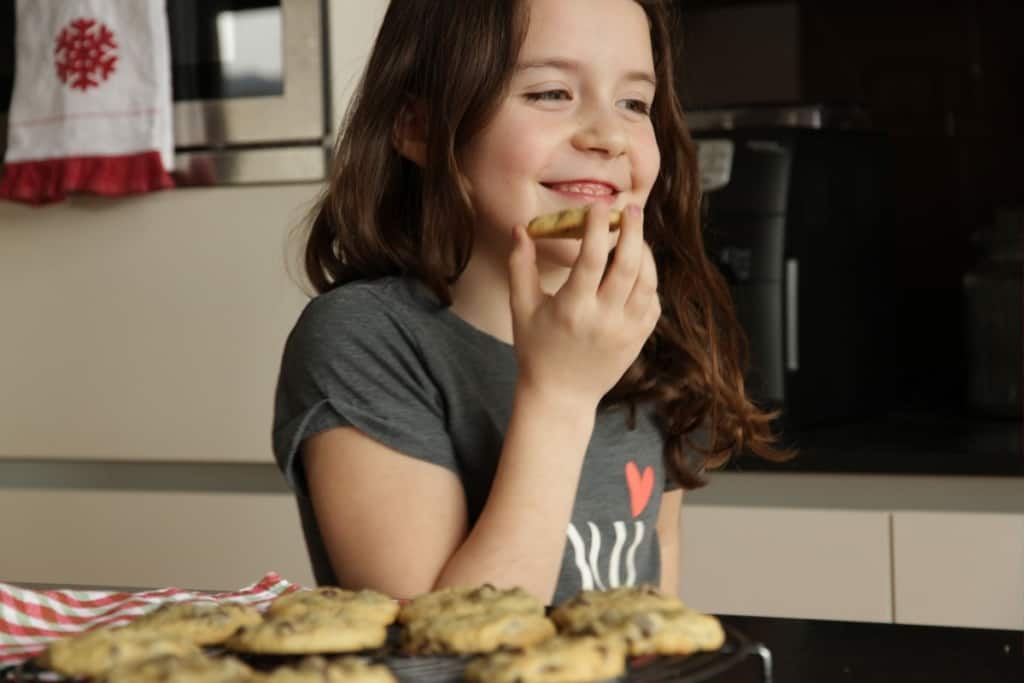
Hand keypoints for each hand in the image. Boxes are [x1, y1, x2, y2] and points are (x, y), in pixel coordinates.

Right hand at [508, 203, 660, 410]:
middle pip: (629, 265)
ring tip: (634, 235)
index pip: (592, 259)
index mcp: (572, 309)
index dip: (597, 228)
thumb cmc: (536, 349)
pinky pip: (652, 302)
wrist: (561, 395)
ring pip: (647, 282)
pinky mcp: (639, 338)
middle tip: (629, 208)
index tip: (597, 206)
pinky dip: (648, 281)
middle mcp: (604, 319)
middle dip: (632, 230)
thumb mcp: (521, 308)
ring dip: (644, 253)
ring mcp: (626, 331)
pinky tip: (637, 268)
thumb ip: (520, 266)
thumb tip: (520, 228)